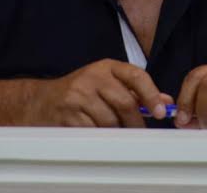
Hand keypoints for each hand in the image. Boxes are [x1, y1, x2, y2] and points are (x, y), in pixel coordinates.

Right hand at [35, 59, 171, 127]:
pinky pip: (95, 132)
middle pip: (125, 103)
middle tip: (139, 132)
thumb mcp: (106, 83)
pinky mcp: (69, 115)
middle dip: (136, 122)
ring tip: (115, 132)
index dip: (151, 94)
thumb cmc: (79, 92)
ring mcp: (79, 96)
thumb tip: (165, 101)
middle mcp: (92, 78)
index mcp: (106, 67)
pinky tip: (98, 134)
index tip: (160, 112)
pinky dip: (101, 138)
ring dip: (118, 132)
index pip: (136, 75)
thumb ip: (135, 91)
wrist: (42, 101)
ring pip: (111, 121)